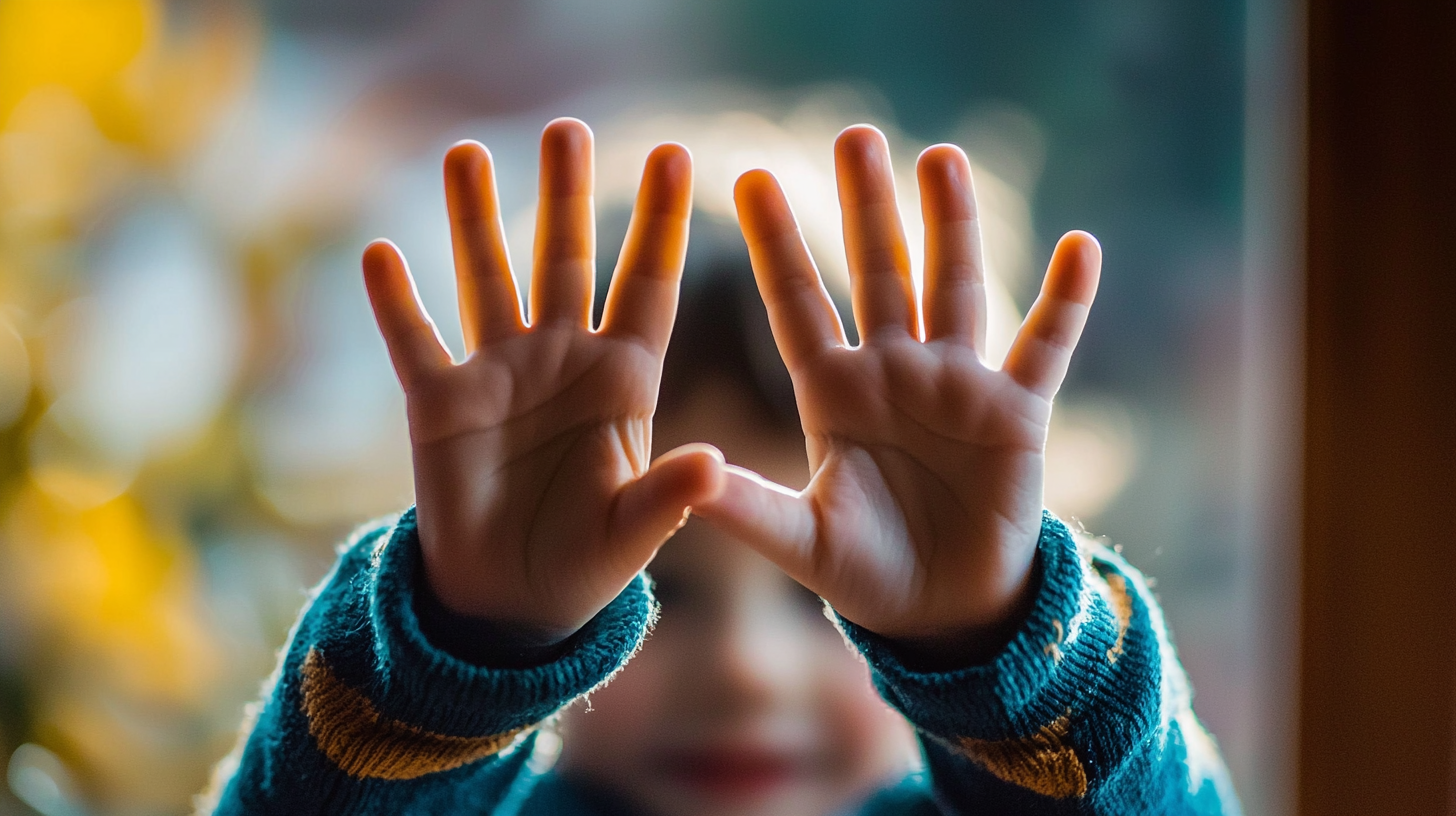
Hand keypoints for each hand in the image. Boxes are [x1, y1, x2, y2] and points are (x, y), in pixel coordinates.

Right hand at [363, 119, 722, 644]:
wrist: (512, 598)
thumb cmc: (587, 562)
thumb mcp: (633, 535)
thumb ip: (668, 498)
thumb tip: (713, 466)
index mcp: (623, 382)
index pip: (649, 287)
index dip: (661, 223)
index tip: (677, 154)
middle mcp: (562, 359)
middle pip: (566, 260)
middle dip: (566, 196)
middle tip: (566, 129)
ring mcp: (499, 374)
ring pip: (487, 278)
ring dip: (475, 219)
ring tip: (466, 153)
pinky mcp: (440, 404)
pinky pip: (415, 342)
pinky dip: (397, 303)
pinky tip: (381, 253)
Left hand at [694, 126, 1100, 663]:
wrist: (943, 609)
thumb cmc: (866, 572)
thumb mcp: (801, 543)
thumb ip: (750, 510)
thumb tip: (688, 475)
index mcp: (834, 393)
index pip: (798, 304)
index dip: (777, 245)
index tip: (750, 178)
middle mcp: (893, 372)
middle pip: (877, 272)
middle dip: (864, 207)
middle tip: (852, 135)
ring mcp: (956, 385)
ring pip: (953, 287)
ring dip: (951, 225)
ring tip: (941, 157)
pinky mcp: (1016, 413)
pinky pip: (1045, 346)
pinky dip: (1065, 302)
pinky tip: (1082, 247)